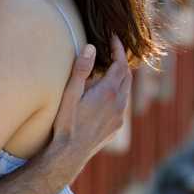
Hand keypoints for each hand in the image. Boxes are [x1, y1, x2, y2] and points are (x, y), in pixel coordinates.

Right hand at [45, 36, 130, 177]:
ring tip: (109, 72)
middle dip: (121, 62)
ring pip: (126, 92)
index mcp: (109, 92)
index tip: (114, 38)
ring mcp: (119, 117)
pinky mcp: (116, 128)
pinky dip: (118, 95)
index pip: (120, 63)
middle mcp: (119, 104)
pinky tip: (106, 97)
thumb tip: (91, 47)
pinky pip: (122, 106)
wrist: (69, 156)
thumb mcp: (70, 94)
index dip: (118, 49)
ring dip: (120, 79)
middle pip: (127, 76)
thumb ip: (81, 70)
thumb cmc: (66, 125)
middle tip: (113, 52)